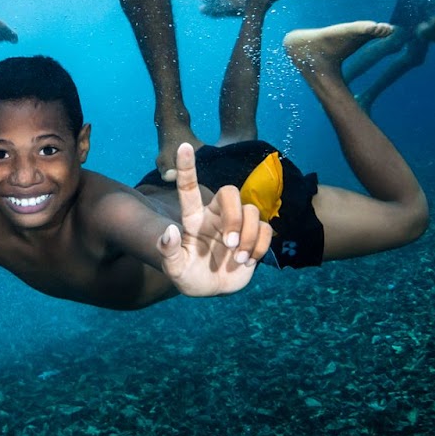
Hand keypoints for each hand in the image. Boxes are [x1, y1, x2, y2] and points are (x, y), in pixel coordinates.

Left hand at [156, 143, 271, 297]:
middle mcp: (215, 216)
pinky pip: (266, 229)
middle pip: (230, 192)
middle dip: (234, 217)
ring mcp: (236, 224)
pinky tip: (248, 262)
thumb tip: (170, 232)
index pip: (189, 188)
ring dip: (248, 237)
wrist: (212, 289)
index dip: (187, 167)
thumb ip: (167, 253)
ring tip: (238, 260)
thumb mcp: (174, 270)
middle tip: (229, 244)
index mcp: (194, 219)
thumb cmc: (189, 276)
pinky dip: (260, 247)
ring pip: (251, 211)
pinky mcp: (254, 236)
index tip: (183, 146)